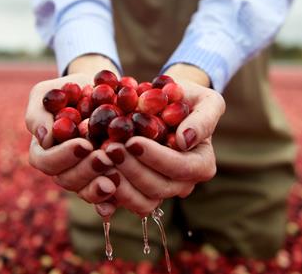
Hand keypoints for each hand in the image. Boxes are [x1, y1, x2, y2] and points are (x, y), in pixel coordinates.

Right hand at [25, 55, 120, 207]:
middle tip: (105, 159)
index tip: (83, 144)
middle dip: (86, 171)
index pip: (46, 161)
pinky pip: (105, 198)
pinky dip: (110, 201)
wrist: (100, 91)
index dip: (63, 156)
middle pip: (67, 180)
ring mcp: (84, 176)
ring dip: (99, 186)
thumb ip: (39, 113)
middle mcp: (63, 168)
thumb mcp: (48, 93)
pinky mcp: (104, 179)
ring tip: (116, 177)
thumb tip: (44, 138)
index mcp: (45, 150)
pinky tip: (119, 195)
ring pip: (86, 191)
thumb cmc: (68, 90)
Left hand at [97, 65, 225, 216]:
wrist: (165, 102)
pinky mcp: (138, 191)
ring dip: (119, 182)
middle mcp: (183, 183)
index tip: (132, 141)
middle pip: (158, 187)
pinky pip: (125, 203)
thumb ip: (203, 119)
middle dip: (132, 169)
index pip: (181, 168)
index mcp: (201, 164)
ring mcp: (160, 190)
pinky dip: (109, 192)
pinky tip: (95, 176)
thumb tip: (185, 140)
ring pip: (141, 200)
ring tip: (101, 158)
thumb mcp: (205, 100)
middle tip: (109, 149)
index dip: (156, 158)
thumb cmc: (188, 98)